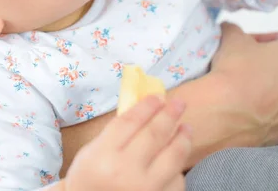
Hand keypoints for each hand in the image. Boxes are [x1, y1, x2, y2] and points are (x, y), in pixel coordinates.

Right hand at [64, 95, 190, 190]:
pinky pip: (176, 181)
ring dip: (183, 138)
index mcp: (104, 155)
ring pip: (173, 157)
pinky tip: (177, 159)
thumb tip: (145, 108)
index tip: (158, 96)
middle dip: (170, 115)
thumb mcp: (92, 152)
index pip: (130, 122)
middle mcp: (125, 172)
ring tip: (187, 127)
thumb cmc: (90, 178)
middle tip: (180, 103)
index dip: (147, 106)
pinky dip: (178, 168)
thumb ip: (116, 131)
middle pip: (154, 135)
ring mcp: (144, 190)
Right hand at [212, 22, 277, 145]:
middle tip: (247, 64)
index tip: (245, 44)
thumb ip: (234, 30)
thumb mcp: (231, 38)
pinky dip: (268, 110)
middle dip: (269, 64)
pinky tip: (248, 107)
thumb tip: (230, 30)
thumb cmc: (234, 71)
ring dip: (271, 88)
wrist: (226, 112)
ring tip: (247, 87)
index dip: (260, 40)